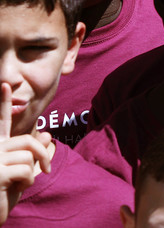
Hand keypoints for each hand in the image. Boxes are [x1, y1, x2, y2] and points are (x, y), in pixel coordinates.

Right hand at [0, 83, 50, 222]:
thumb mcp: (21, 171)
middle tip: (46, 169)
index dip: (3, 103)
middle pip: (28, 141)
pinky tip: (13, 190)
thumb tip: (48, 134)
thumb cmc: (5, 191)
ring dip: (32, 173)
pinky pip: (26, 170)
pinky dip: (27, 182)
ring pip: (29, 156)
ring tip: (18, 184)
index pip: (1, 121)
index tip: (4, 84)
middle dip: (42, 155)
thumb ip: (32, 153)